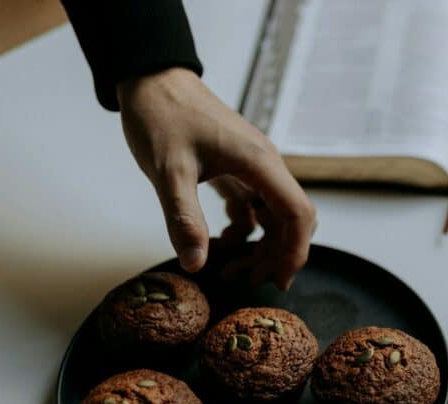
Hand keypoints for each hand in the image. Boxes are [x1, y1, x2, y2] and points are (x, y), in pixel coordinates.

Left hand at [117, 68, 315, 288]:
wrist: (149, 78)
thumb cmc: (161, 116)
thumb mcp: (168, 171)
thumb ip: (185, 218)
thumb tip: (197, 264)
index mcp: (259, 163)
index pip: (297, 214)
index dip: (295, 252)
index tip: (278, 281)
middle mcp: (265, 164)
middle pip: (292, 219)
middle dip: (276, 255)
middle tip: (245, 280)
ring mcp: (253, 166)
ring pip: (274, 215)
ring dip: (260, 245)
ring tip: (229, 267)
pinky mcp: (238, 168)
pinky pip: (255, 206)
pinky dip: (244, 229)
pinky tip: (218, 240)